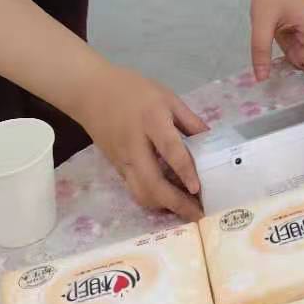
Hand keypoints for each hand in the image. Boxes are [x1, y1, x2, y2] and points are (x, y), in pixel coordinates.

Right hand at [73, 63, 207, 221]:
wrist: (92, 92)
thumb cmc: (134, 90)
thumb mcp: (167, 97)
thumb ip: (190, 120)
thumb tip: (211, 140)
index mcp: (151, 121)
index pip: (169, 150)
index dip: (185, 170)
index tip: (197, 189)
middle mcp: (135, 146)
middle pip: (152, 183)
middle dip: (175, 203)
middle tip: (197, 214)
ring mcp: (122, 160)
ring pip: (140, 193)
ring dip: (163, 206)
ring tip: (186, 210)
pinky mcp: (116, 168)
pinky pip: (134, 189)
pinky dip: (152, 199)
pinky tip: (168, 199)